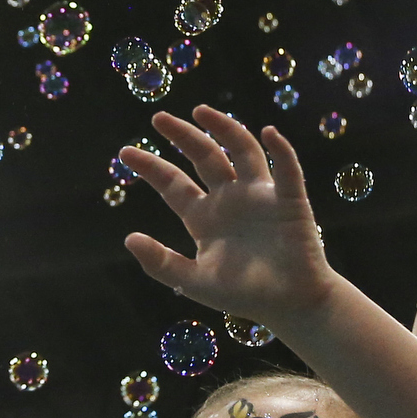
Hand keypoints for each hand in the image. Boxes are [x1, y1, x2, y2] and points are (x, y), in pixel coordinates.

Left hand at [120, 109, 334, 325]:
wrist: (291, 305)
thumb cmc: (245, 295)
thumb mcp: (195, 282)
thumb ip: (161, 264)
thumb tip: (128, 239)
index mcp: (203, 216)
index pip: (173, 184)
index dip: (151, 167)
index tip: (125, 152)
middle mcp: (229, 199)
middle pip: (204, 157)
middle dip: (183, 136)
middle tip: (159, 118)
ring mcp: (259, 196)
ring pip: (241, 151)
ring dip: (224, 128)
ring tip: (201, 111)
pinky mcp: (289, 201)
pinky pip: (286, 170)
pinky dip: (280, 150)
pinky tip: (269, 133)